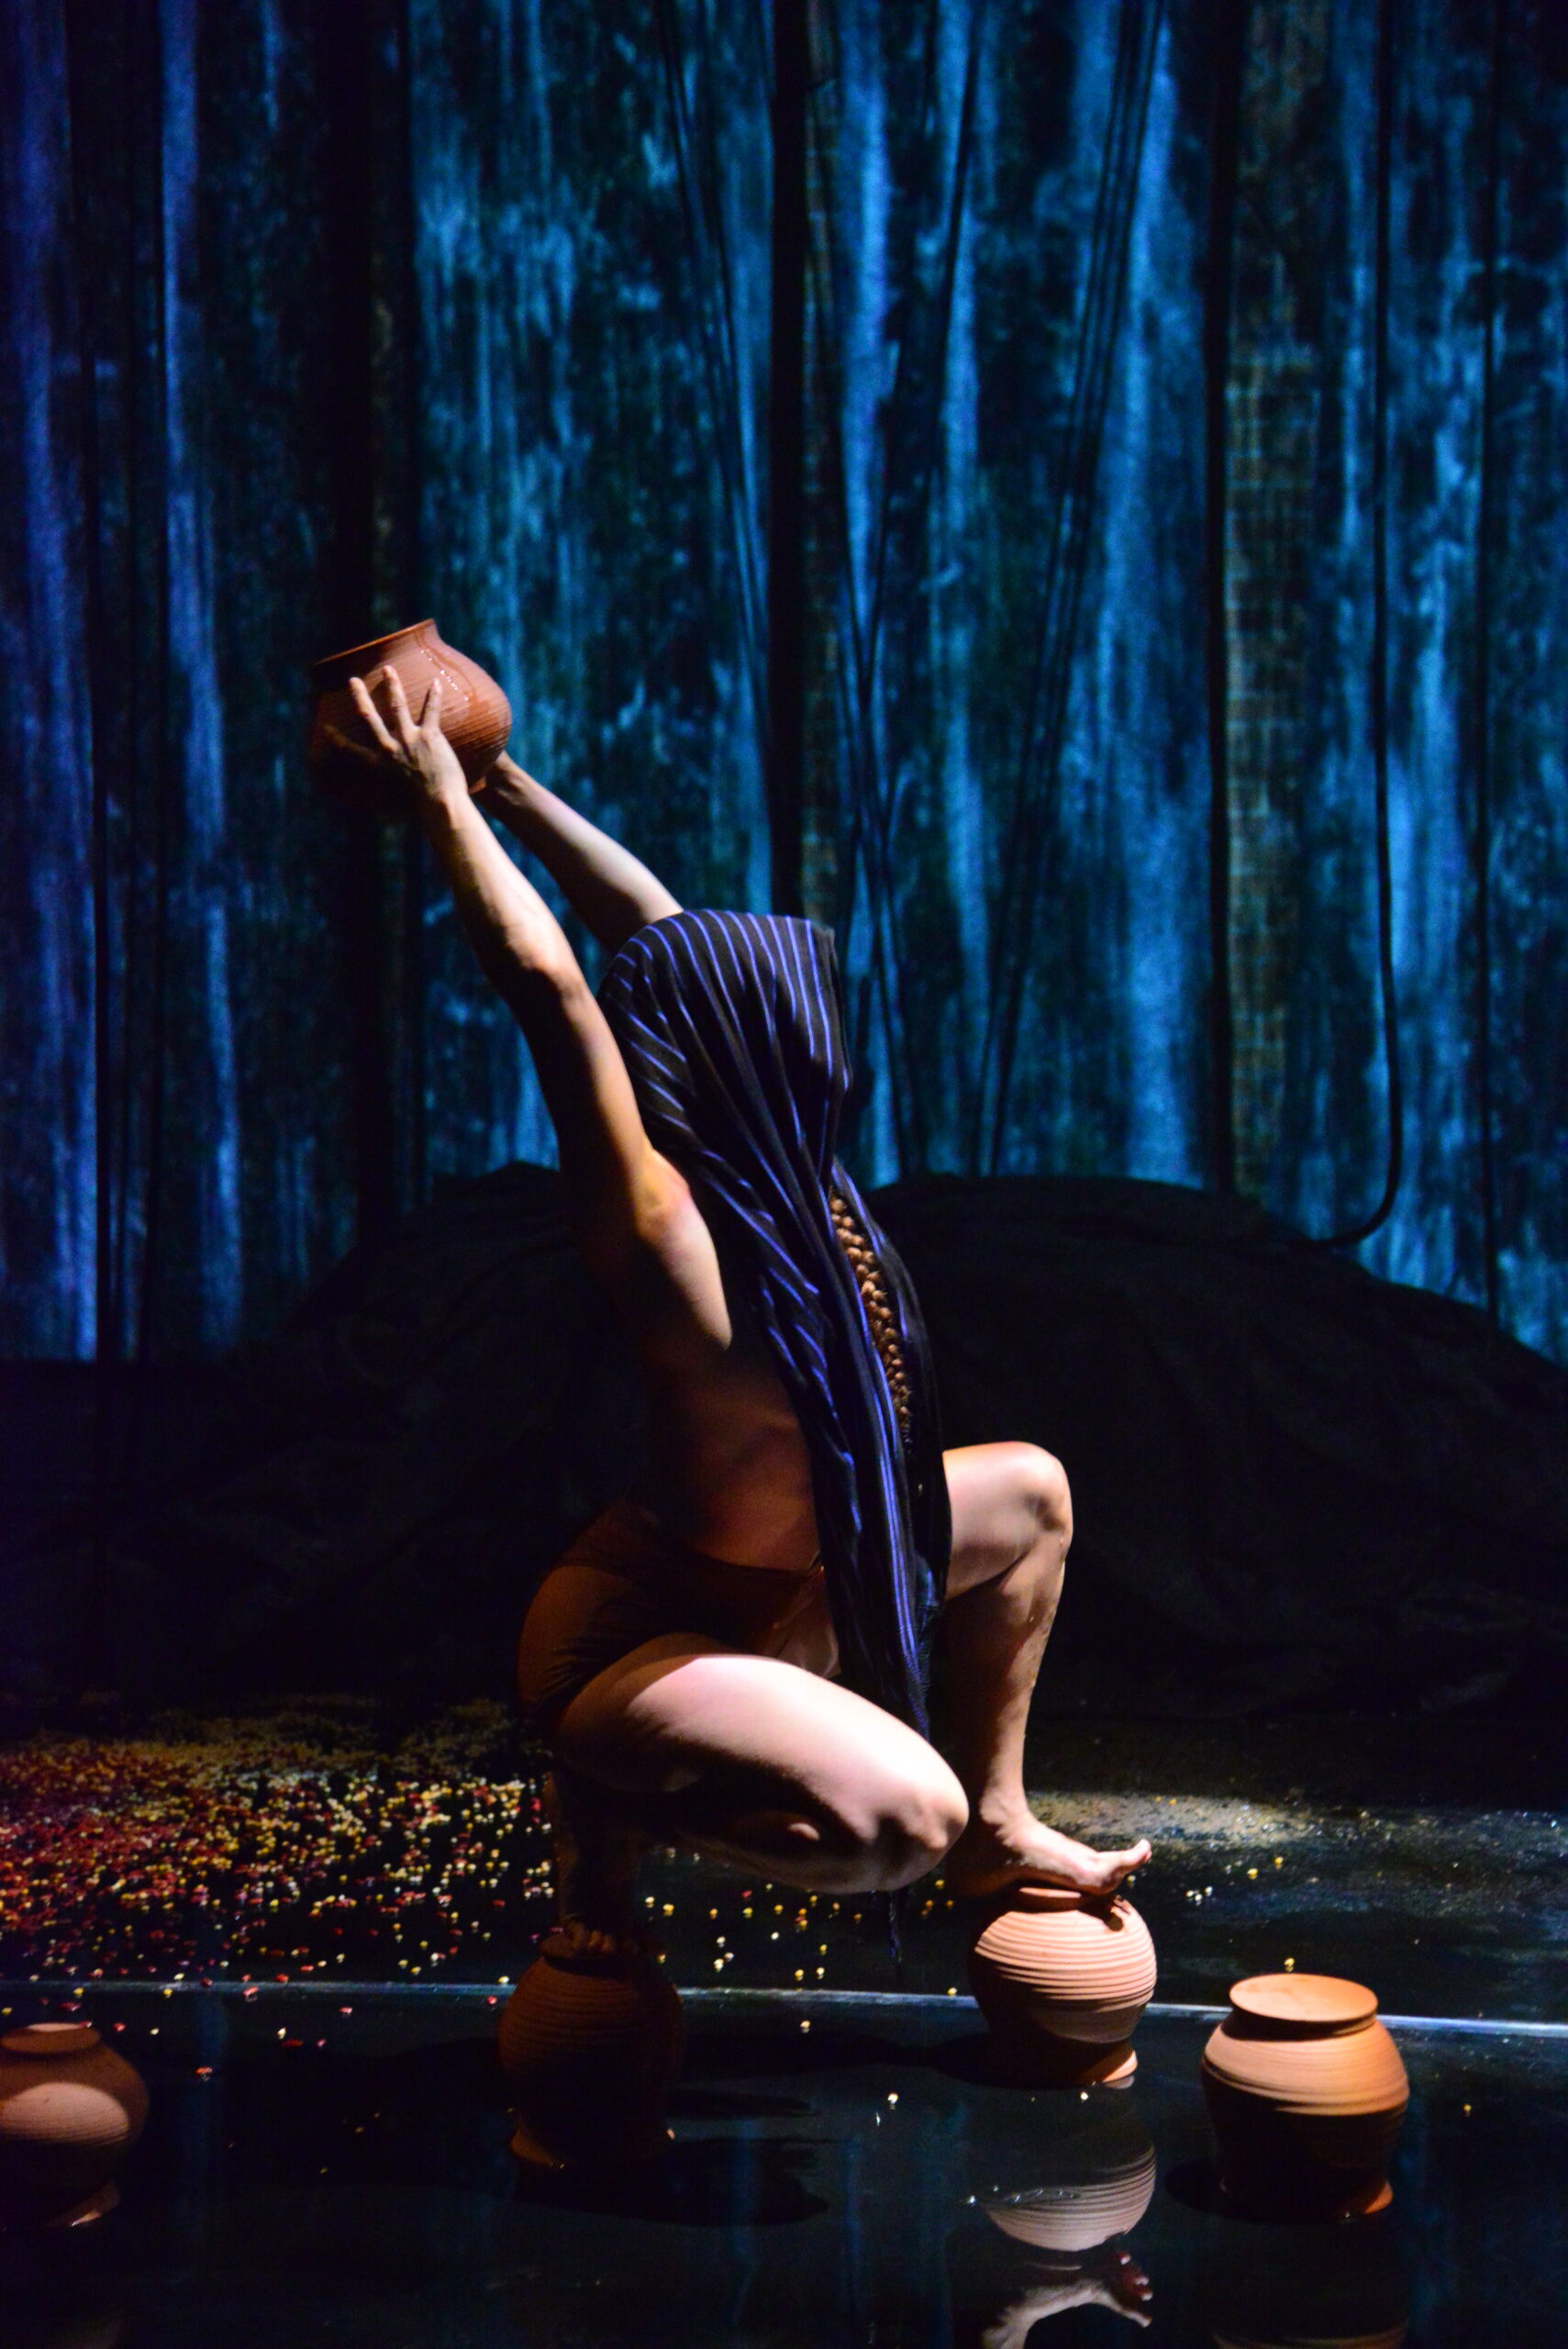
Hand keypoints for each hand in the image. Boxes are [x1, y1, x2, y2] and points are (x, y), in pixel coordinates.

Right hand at [346, 666, 469, 810]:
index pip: (352, 750)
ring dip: (391, 685)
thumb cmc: (420, 805)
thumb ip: (388, 793)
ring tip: (388, 669)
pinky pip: (431, 710)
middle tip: (353, 681)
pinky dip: (434, 695)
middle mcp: (390, 748)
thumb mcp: (395, 798)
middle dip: (359, 696)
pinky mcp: (430, 736)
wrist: (440, 802)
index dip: (337, 739)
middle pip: (369, 716)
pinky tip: (435, 682)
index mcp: (379, 764)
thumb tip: (383, 814)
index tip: (326, 728)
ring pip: (397, 705)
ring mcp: (409, 739)